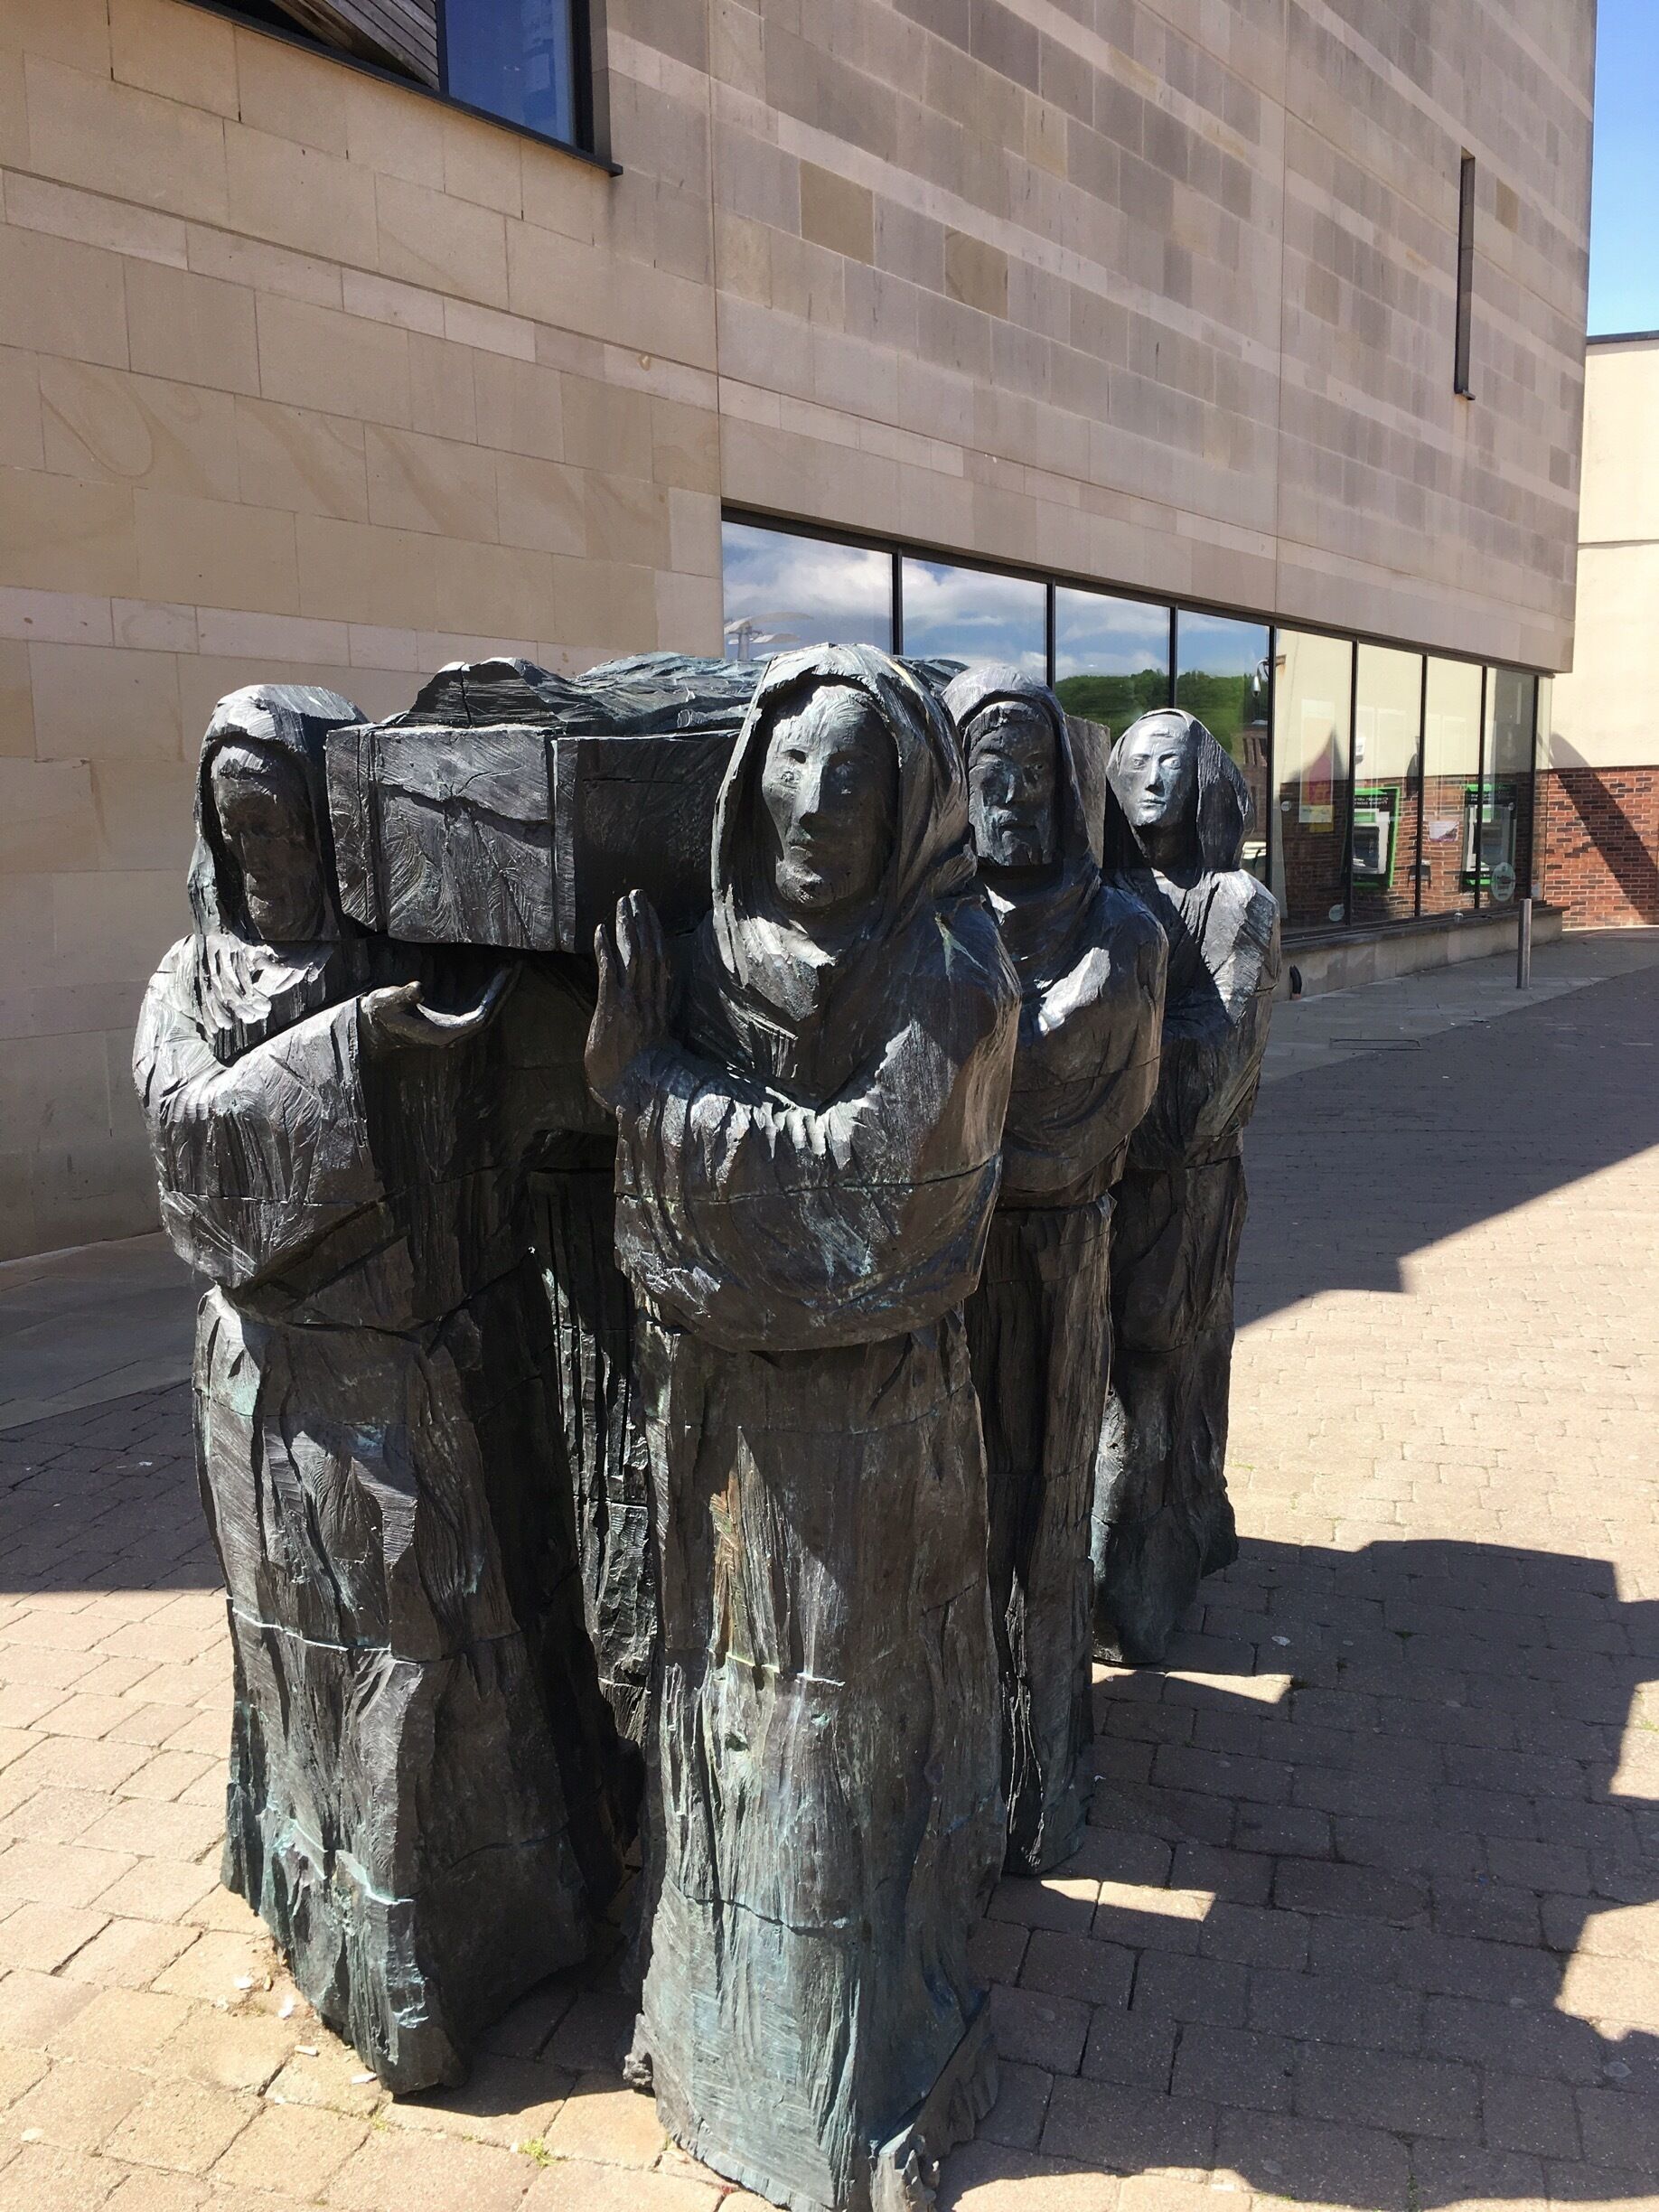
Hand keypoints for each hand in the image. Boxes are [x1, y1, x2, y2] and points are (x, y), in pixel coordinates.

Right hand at [360, 966, 517, 1052]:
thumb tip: (417, 988)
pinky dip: (487, 993)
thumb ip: (403, 995)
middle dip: (502, 991)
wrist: (373, 1025)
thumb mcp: (387, 1001)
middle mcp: (452, 1035)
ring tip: (510, 967)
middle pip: (487, 1014)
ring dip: (497, 991)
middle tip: (515, 966)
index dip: (493, 999)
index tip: (503, 978)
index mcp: (443, 1034)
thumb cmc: (381, 1013)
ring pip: (484, 1011)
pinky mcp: (451, 1020)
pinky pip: (477, 1007)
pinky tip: (495, 977)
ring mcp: (453, 1028)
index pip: (478, 1018)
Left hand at [585, 890, 672, 1106]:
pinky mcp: (613, 1008)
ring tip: (623, 903)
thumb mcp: (651, 1055)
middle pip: (651, 951)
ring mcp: (632, 1003)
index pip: (662, 965)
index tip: (653, 917)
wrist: (639, 1096)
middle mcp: (650, 1001)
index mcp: (661, 1010)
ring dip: (628, 926)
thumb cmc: (643, 1083)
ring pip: (635, 955)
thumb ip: (650, 1036)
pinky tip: (601, 929)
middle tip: (637, 896)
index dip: (658, 937)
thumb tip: (650, 1033)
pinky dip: (607, 949)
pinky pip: (611, 971)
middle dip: (644, 921)